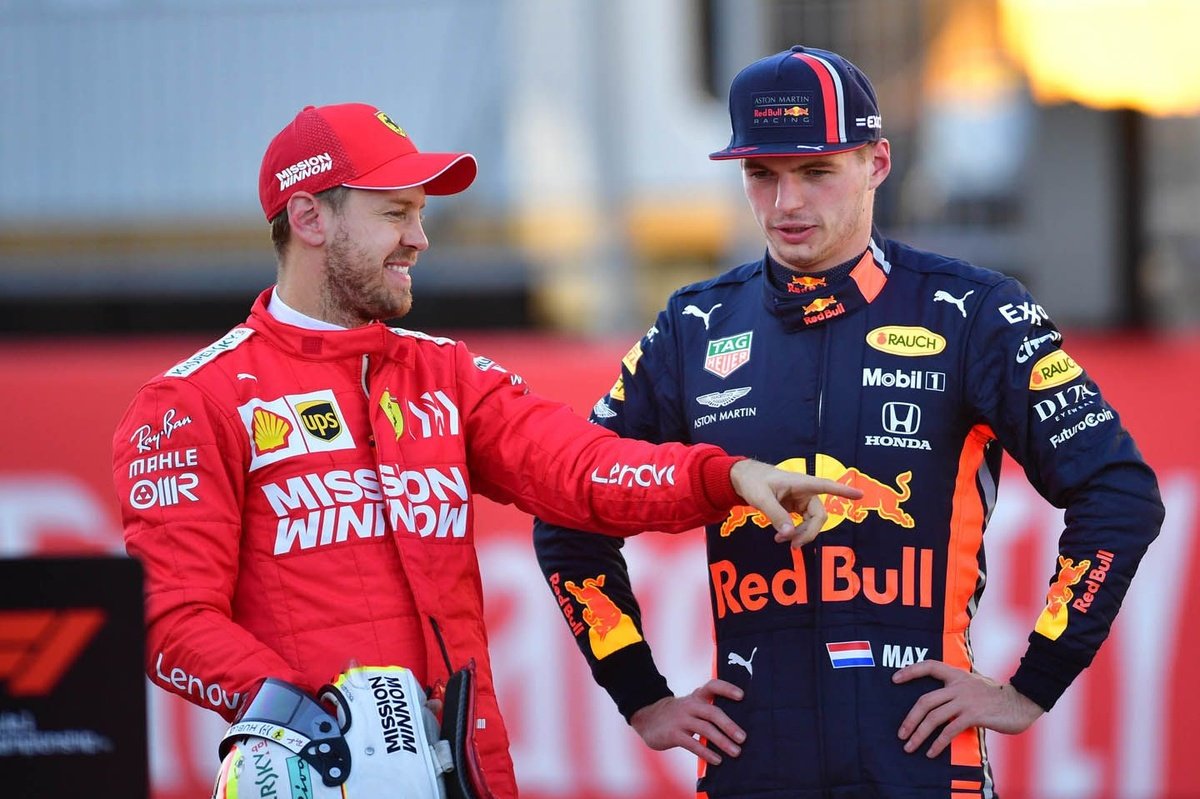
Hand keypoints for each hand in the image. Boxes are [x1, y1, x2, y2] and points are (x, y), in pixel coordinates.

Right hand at [629, 679, 745, 765]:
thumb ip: (709, 710)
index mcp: (697, 697)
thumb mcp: (692, 706)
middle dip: (729, 725)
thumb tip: (737, 728)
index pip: (713, 686)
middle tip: (743, 738)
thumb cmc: (679, 715)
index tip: (742, 696)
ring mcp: (681, 719)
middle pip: (712, 712)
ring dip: (722, 741)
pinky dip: (706, 752)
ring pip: (705, 729)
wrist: (648, 718)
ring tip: (736, 752)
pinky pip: (693, 744)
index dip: (727, 689)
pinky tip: (717, 760)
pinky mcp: (673, 734)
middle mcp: (690, 705)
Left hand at [729, 459, 863, 547]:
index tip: (860, 495)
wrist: (743, 479)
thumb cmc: (753, 481)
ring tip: (781, 540)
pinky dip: (795, 532)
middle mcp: (805, 492)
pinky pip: (803, 523)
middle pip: (819, 516)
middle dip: (808, 532)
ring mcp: (801, 500)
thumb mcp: (761, 498)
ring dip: (801, 534)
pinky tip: (782, 537)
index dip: (843, 491)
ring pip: (812, 522)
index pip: (826, 486)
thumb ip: (776, 515)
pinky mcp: (795, 507)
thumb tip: (790, 535)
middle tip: (793, 545)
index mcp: (801, 483)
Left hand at [893, 660, 1043, 756]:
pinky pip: (949, 730)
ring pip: (934, 717)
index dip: (910, 671)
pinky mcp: (973, 715)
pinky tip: (931, 752)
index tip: (895, 679)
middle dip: (910, 719)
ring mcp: (965, 700)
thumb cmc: (998, 695)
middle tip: (901, 733)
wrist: (1022, 702)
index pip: (929, 666)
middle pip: (925, 701)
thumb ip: (958, 687)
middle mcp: (958, 685)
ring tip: (909, 746)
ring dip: (919, 734)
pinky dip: (938, 743)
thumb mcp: (975, 683)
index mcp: (957, 675)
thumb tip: (942, 698)